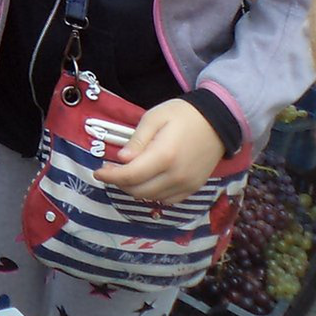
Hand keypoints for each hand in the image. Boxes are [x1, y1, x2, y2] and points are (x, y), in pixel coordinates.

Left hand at [94, 98, 226, 204]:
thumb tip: (122, 159)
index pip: (131, 175)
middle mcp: (176, 176)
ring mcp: (187, 185)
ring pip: (152, 198)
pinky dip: (152, 194)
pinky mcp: (193, 188)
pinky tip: (145, 181)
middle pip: (139, 191)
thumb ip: (137, 139)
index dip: (110, 176)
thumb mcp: (155, 117)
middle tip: (109, 171)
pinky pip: (167, 200)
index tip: (97, 172)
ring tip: (125, 174)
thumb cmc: (183, 115)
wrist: (218, 122)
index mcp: (164, 156)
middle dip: (119, 183)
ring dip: (134, 190)